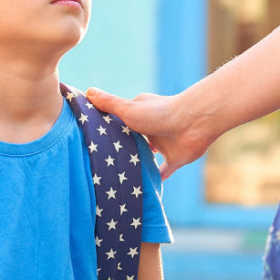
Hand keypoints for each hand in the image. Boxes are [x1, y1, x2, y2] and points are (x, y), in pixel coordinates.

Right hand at [84, 88, 212, 178]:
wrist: (192, 124)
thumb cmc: (159, 114)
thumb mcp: (127, 109)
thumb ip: (108, 103)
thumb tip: (87, 91)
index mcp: (141, 112)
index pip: (122, 120)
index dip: (110, 127)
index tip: (95, 138)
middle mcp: (152, 128)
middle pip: (134, 138)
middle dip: (124, 146)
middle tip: (105, 160)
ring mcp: (164, 144)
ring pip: (149, 154)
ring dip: (139, 161)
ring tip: (122, 174)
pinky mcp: (175, 158)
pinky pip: (164, 171)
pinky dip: (157, 177)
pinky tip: (147, 188)